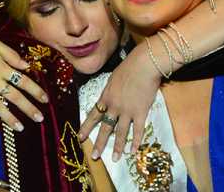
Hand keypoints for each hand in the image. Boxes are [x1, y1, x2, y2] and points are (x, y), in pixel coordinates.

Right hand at [0, 36, 49, 130]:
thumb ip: (12, 55)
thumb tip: (27, 66)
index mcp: (3, 68)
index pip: (24, 82)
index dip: (36, 91)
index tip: (46, 100)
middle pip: (15, 97)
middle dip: (29, 109)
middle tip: (40, 119)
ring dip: (11, 118)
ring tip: (21, 128)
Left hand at [78, 44, 160, 161]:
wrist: (143, 65)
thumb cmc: (129, 68)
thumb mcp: (112, 79)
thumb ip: (110, 91)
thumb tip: (107, 98)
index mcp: (106, 97)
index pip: (93, 115)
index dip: (86, 128)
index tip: (80, 137)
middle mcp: (114, 107)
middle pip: (105, 128)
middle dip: (99, 143)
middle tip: (94, 156)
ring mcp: (127, 111)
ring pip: (120, 132)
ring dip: (117, 147)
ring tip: (115, 159)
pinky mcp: (141, 112)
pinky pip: (138, 130)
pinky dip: (136, 141)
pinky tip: (133, 151)